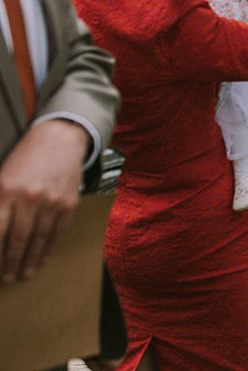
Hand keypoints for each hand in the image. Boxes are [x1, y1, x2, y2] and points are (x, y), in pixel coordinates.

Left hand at [0, 119, 89, 283]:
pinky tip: (43, 258)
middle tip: (6, 280)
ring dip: (31, 261)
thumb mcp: (1, 177)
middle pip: (17, 240)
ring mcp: (51, 201)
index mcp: (5, 191)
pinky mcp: (69, 202)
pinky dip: (49, 248)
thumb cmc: (25, 158)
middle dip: (10, 263)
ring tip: (25, 275)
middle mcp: (29, 198)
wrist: (59, 138)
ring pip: (39, 239)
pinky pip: (57, 231)